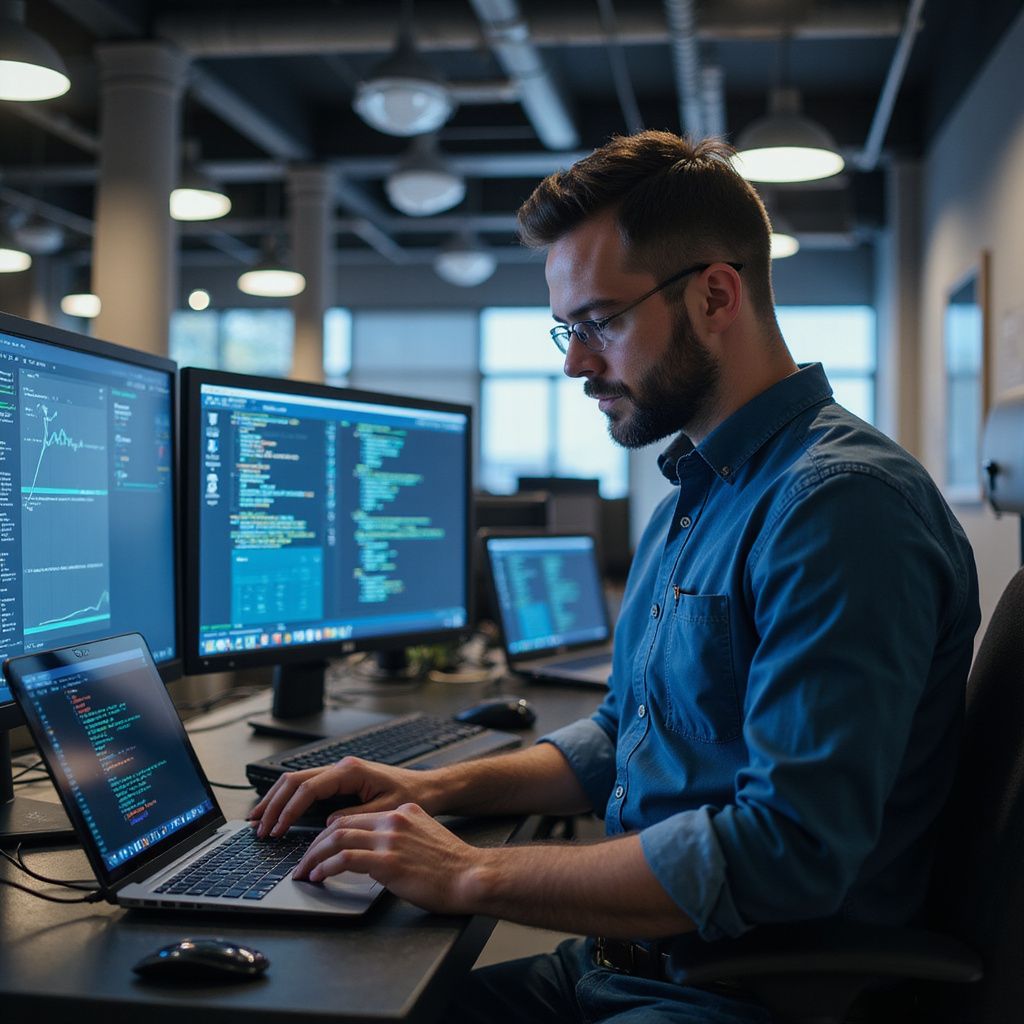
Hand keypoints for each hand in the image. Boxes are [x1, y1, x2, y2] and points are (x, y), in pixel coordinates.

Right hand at [248, 757, 435, 837]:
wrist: (429, 788)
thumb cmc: (412, 796)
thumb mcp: (385, 812)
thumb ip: (356, 817)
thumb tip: (328, 825)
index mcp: (350, 771)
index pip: (308, 788)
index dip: (288, 810)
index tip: (277, 830)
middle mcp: (341, 768)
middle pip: (294, 780)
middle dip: (273, 804)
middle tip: (258, 827)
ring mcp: (338, 773)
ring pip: (296, 782)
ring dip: (276, 801)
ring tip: (258, 820)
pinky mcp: (340, 783)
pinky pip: (307, 789)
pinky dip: (289, 801)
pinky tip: (278, 815)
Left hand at [293, 802, 483, 914]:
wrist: (471, 876)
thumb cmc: (452, 865)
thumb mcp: (426, 836)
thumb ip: (403, 835)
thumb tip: (380, 850)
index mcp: (401, 813)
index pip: (354, 817)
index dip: (330, 833)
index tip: (319, 849)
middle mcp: (393, 821)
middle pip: (340, 824)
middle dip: (315, 844)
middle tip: (303, 862)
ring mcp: (390, 840)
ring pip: (336, 838)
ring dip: (313, 856)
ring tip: (304, 871)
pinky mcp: (388, 861)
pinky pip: (345, 859)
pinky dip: (326, 867)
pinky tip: (319, 876)